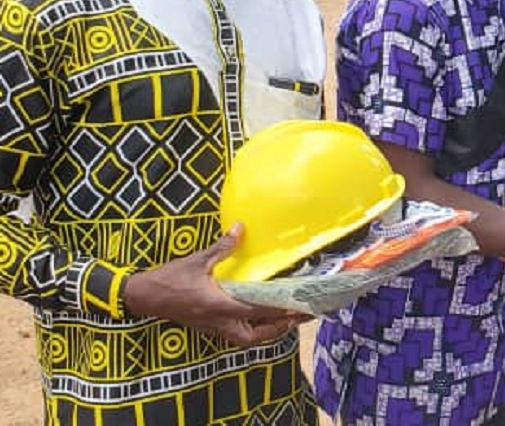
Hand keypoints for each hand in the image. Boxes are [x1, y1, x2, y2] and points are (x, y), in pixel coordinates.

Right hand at [123, 225, 305, 346]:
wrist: (143, 297)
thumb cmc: (170, 279)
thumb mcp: (197, 260)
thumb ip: (222, 247)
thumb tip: (241, 228)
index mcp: (220, 306)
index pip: (258, 310)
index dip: (281, 310)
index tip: (301, 307)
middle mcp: (219, 322)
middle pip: (255, 336)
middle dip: (278, 329)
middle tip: (297, 316)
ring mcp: (213, 327)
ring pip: (246, 337)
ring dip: (266, 331)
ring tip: (285, 318)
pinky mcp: (209, 327)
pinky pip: (236, 333)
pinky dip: (252, 328)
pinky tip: (260, 316)